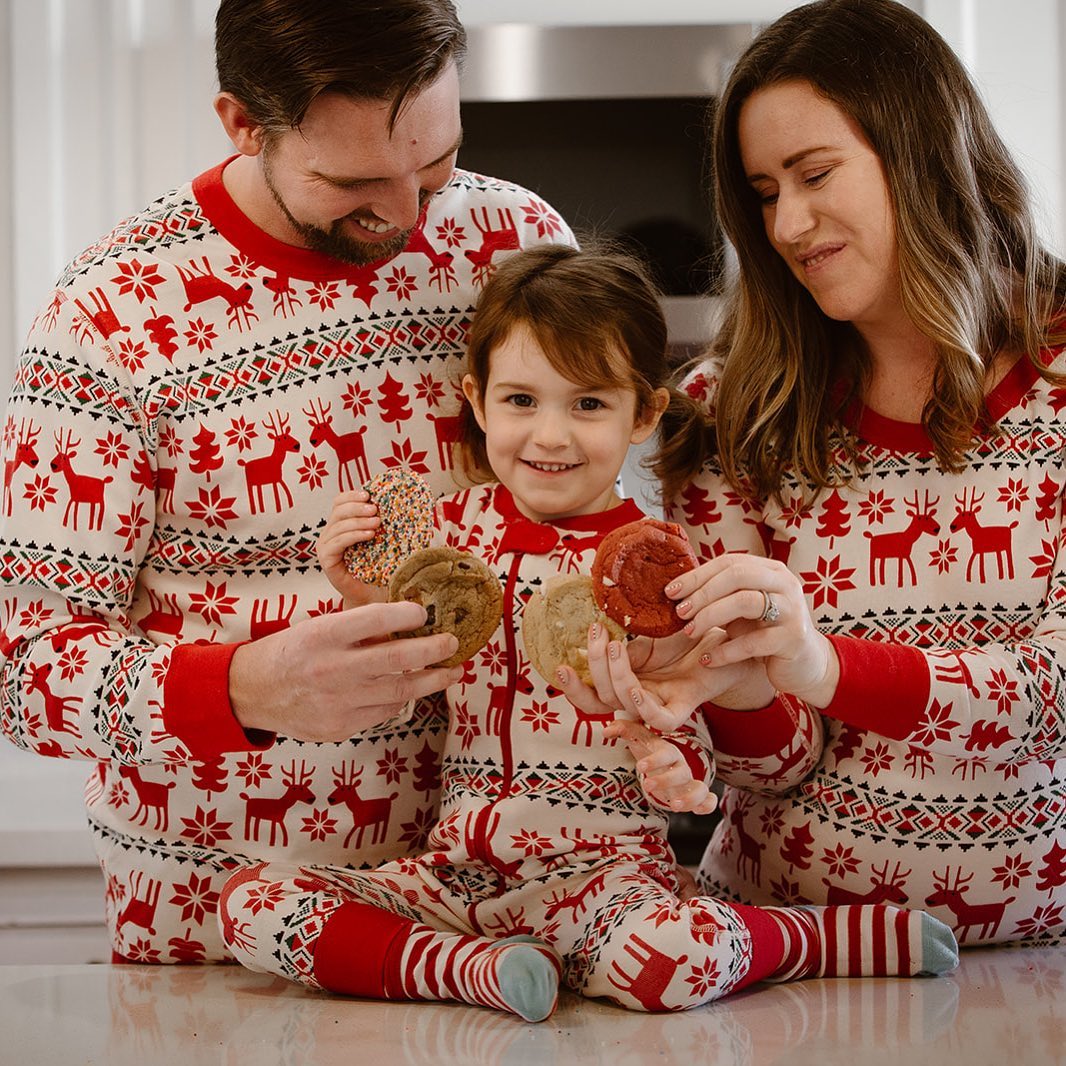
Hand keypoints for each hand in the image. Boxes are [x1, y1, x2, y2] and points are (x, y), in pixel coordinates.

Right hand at [229, 601, 462, 740]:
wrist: (253, 692)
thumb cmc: (293, 651)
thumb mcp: (318, 627)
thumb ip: (358, 628)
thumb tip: (409, 622)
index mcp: (323, 635)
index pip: (374, 619)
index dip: (406, 615)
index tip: (425, 614)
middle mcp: (331, 668)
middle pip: (396, 660)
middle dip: (433, 650)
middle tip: (453, 643)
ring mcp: (336, 702)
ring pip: (400, 692)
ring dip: (432, 681)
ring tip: (451, 672)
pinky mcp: (340, 727)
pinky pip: (383, 712)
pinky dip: (401, 700)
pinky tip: (413, 690)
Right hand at [317, 489, 384, 605]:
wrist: (372, 594)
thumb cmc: (378, 566)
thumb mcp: (382, 539)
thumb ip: (382, 522)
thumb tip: (401, 503)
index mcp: (341, 524)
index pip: (340, 502)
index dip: (352, 495)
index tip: (369, 494)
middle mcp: (330, 533)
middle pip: (338, 510)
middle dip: (357, 507)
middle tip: (375, 509)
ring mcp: (326, 546)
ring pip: (338, 525)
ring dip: (358, 521)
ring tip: (377, 523)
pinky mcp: (326, 559)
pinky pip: (337, 542)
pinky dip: (353, 536)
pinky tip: (369, 535)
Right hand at [555, 623, 766, 732]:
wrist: (725, 640)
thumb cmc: (685, 640)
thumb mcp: (645, 639)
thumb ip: (620, 645)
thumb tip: (590, 633)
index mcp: (623, 683)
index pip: (590, 694)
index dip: (572, 686)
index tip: (559, 665)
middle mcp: (636, 699)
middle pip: (600, 700)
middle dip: (590, 671)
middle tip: (593, 639)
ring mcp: (657, 706)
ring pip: (623, 703)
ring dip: (614, 674)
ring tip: (615, 643)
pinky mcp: (680, 711)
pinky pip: (657, 718)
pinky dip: (641, 704)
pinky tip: (635, 685)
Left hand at [604, 717, 717, 814]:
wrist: (665, 764)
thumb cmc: (651, 751)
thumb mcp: (639, 740)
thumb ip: (624, 730)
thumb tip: (607, 730)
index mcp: (668, 752)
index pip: (665, 753)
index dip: (655, 760)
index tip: (640, 767)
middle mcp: (681, 766)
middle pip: (681, 772)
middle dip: (666, 780)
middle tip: (648, 785)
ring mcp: (689, 782)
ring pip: (698, 788)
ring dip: (689, 798)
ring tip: (673, 806)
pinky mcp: (694, 797)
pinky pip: (707, 800)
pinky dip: (708, 805)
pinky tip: (700, 810)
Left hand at [667, 553, 838, 707]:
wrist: (804, 664)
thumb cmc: (765, 631)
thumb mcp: (743, 608)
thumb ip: (720, 595)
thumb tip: (676, 591)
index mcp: (770, 570)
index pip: (729, 562)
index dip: (697, 575)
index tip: (670, 591)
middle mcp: (784, 583)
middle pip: (737, 575)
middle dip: (702, 592)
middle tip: (680, 612)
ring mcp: (792, 610)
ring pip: (745, 601)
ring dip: (711, 616)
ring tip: (690, 632)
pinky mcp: (793, 639)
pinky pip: (753, 641)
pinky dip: (725, 651)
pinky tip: (707, 659)